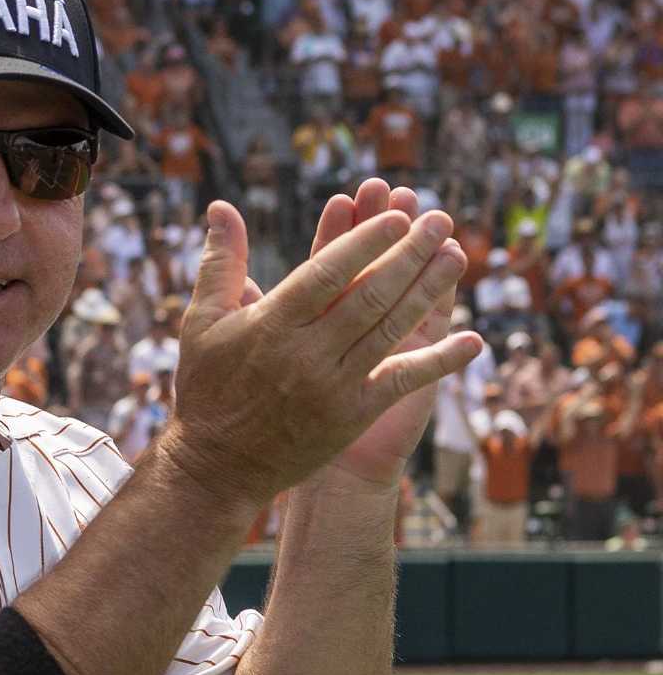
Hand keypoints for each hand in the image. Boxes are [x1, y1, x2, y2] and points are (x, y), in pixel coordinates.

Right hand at [160, 196, 474, 506]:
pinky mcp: (351, 415)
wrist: (215, 466)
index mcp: (270, 324)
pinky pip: (402, 380)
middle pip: (368, 294)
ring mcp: (331, 385)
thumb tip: (222, 208)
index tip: (397, 217)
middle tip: (438, 220)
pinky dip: (439, 361)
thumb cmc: (206, 387)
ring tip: (456, 255)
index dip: (364, 242)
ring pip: (390, 329)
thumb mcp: (203, 321)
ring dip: (428, 291)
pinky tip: (472, 340)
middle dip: (409, 254)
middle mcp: (304, 353)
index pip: (326, 273)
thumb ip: (221, 262)